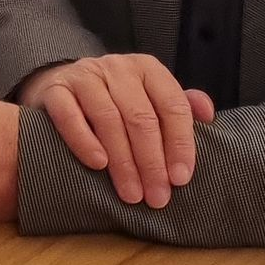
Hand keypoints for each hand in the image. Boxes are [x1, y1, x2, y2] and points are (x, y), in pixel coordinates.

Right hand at [17, 55, 213, 208]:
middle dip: (152, 162)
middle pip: (141, 116)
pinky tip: (98, 165)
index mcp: (147, 69)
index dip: (180, 143)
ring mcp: (84, 76)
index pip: (172, 104)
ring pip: (108, 118)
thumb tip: (208, 115)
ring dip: (123, 161)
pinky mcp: (56, 89)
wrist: (61, 85)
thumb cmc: (115, 100)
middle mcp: (117, 67)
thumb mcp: (150, 98)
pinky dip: (85, 141)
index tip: (181, 179)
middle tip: (157, 198)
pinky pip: (70, 116)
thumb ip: (180, 106)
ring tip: (131, 194)